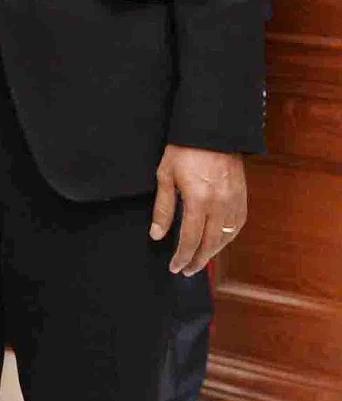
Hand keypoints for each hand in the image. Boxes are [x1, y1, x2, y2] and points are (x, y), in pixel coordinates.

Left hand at [149, 145, 247, 275]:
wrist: (212, 129)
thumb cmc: (184, 149)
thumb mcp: (166, 176)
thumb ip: (163, 208)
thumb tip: (157, 235)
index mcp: (198, 200)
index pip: (190, 239)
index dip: (182, 257)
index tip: (174, 267)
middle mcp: (220, 204)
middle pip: (210, 244)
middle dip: (197, 260)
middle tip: (186, 270)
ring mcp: (234, 201)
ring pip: (226, 238)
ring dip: (213, 252)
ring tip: (199, 260)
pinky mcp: (243, 196)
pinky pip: (238, 225)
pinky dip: (228, 238)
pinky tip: (218, 242)